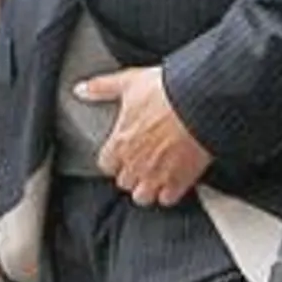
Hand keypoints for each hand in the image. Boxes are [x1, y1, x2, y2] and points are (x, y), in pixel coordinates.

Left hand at [74, 66, 212, 207]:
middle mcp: (135, 164)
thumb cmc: (166, 92)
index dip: (113, 159)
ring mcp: (157, 175)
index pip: (106, 165)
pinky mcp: (180, 181)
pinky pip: (167, 199)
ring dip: (146, 187)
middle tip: (140, 161)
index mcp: (120, 143)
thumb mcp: (129, 82)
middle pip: (124, 182)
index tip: (121, 152)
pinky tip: (173, 180)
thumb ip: (102, 88)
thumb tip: (81, 90)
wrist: (200, 103)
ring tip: (154, 175)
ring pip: (142, 196)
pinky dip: (169, 192)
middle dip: (131, 173)